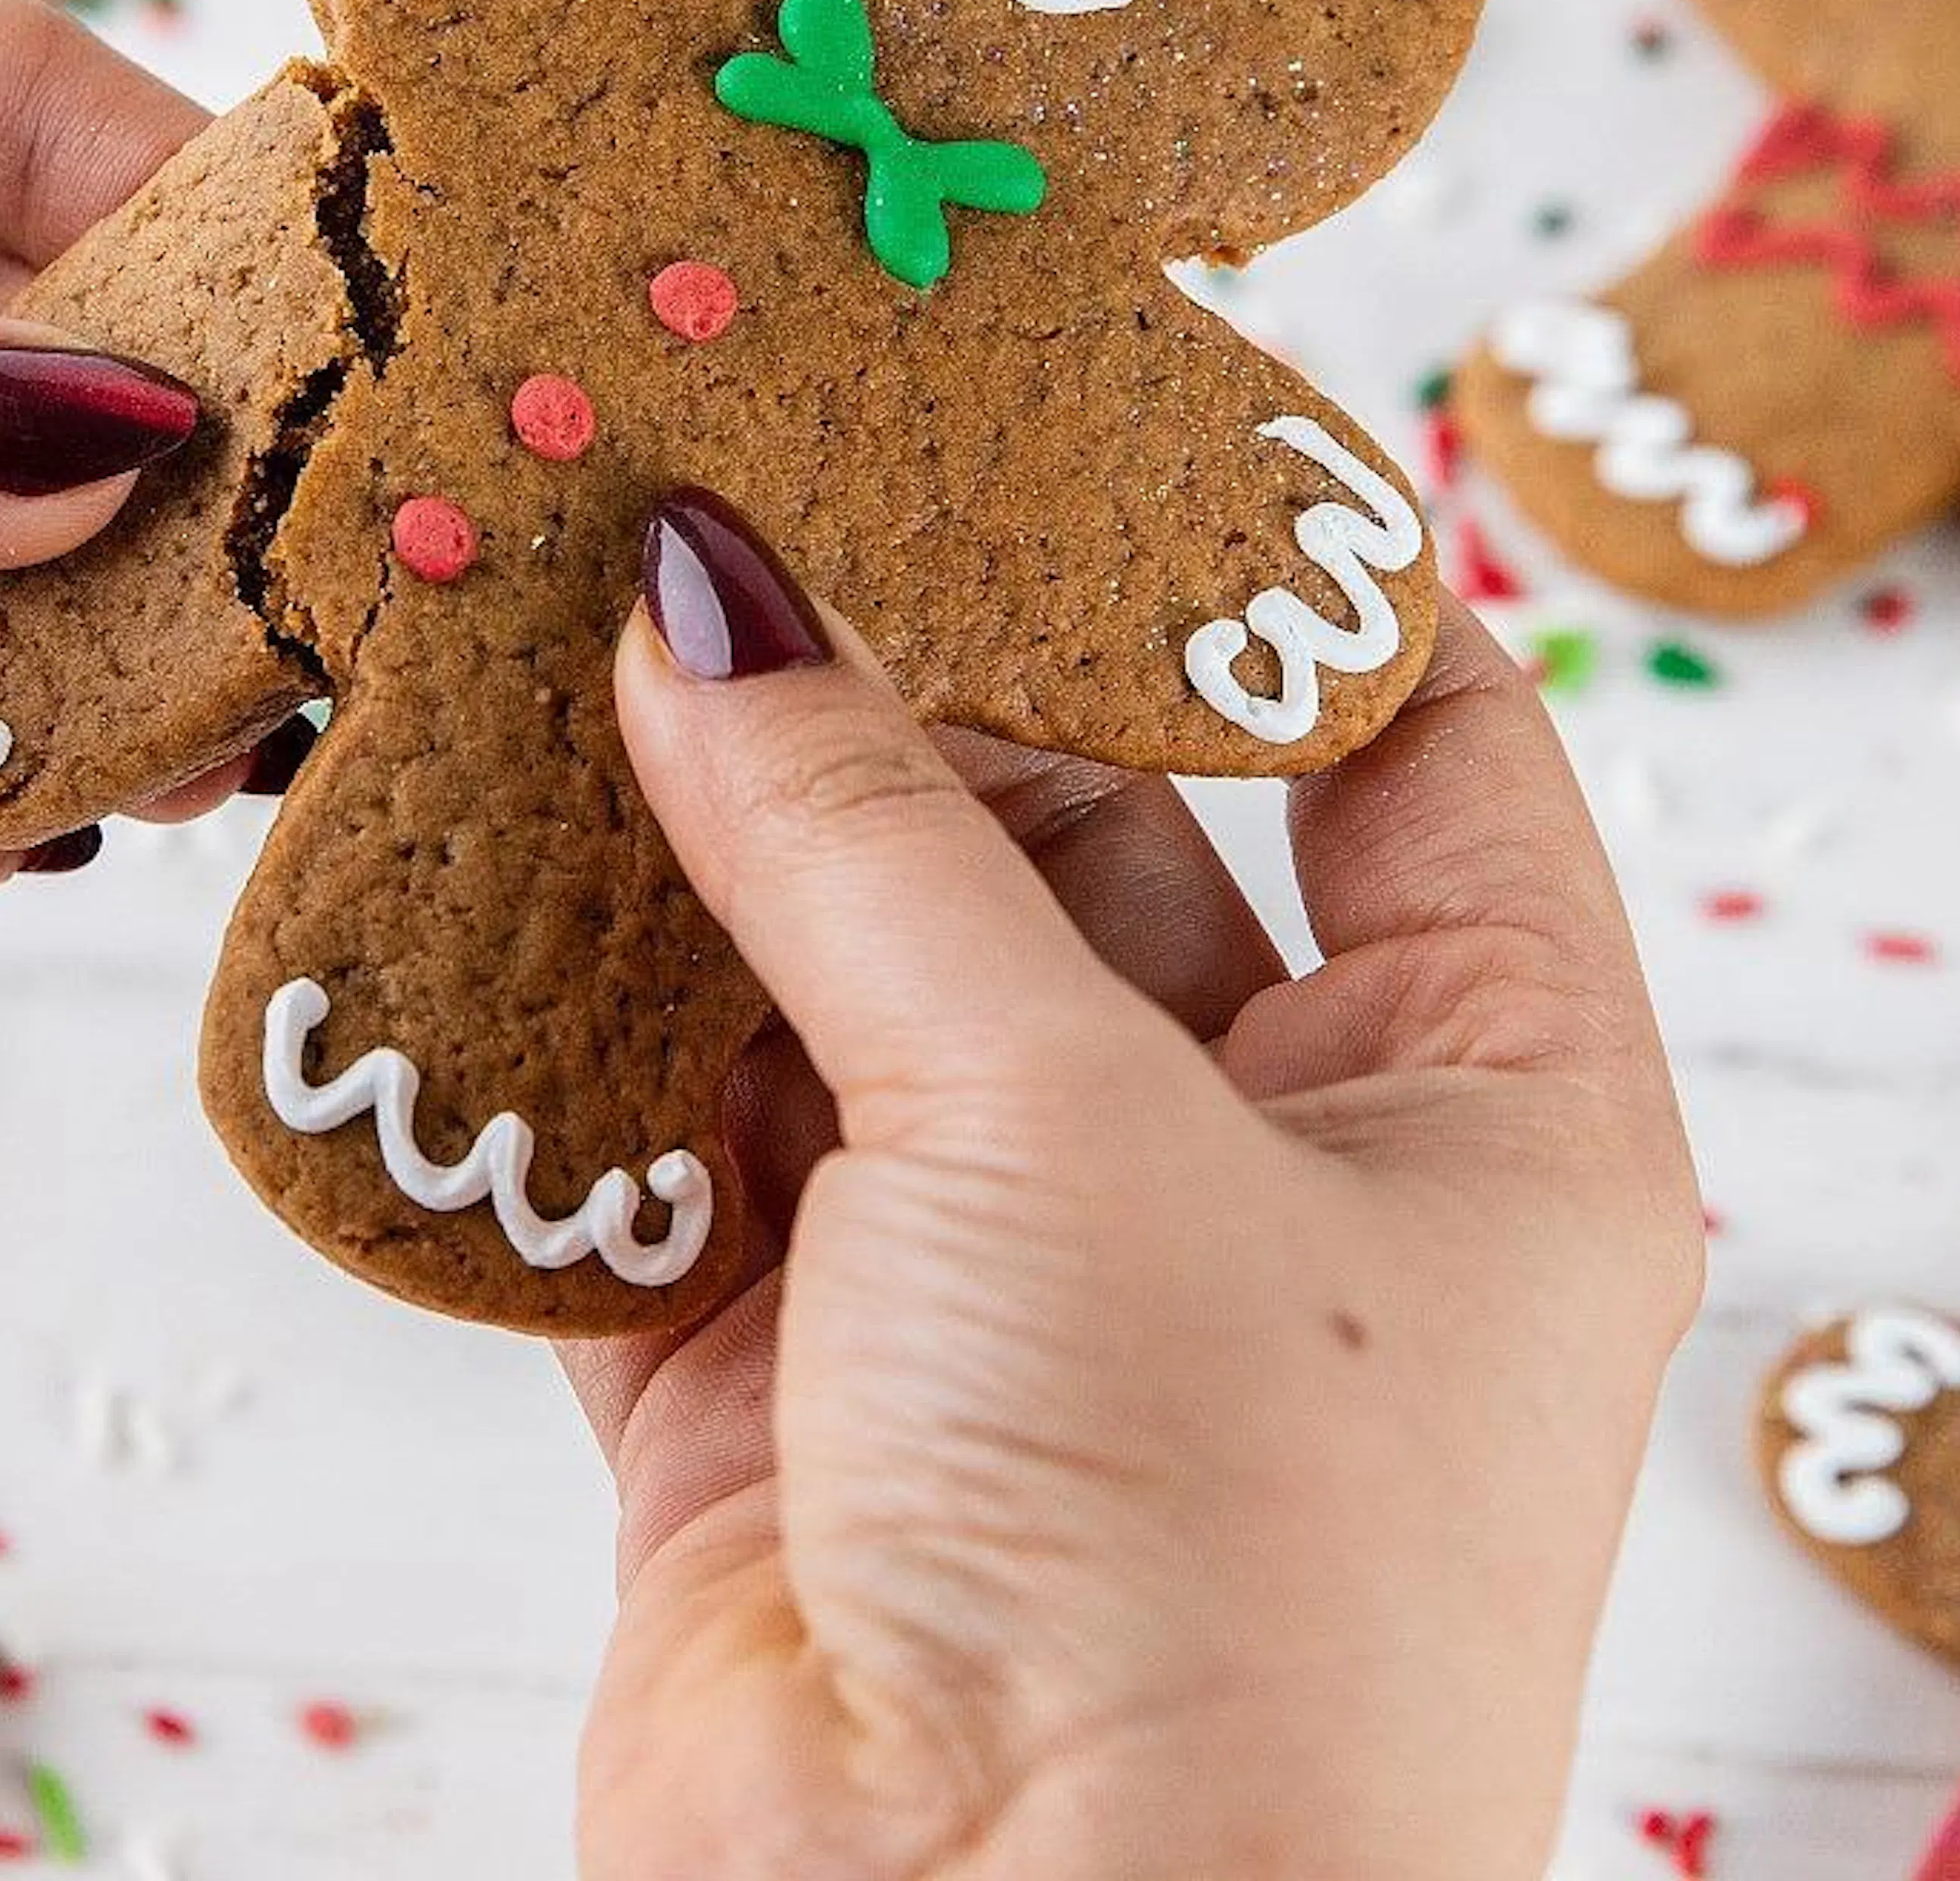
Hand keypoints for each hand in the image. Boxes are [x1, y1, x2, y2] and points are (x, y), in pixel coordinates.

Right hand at [564, 492, 1700, 1880]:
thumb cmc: (1195, 1568)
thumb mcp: (1057, 1118)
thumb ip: (858, 832)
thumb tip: (702, 584)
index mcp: (1479, 1102)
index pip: (1405, 729)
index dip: (1255, 554)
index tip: (1074, 390)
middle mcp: (1256, 1174)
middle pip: (1072, 834)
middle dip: (899, 683)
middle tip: (734, 485)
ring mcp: (1014, 1277)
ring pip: (847, 975)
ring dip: (709, 841)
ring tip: (566, 627)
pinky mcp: (795, 1382)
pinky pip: (678, 1138)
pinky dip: (579, 1024)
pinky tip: (480, 857)